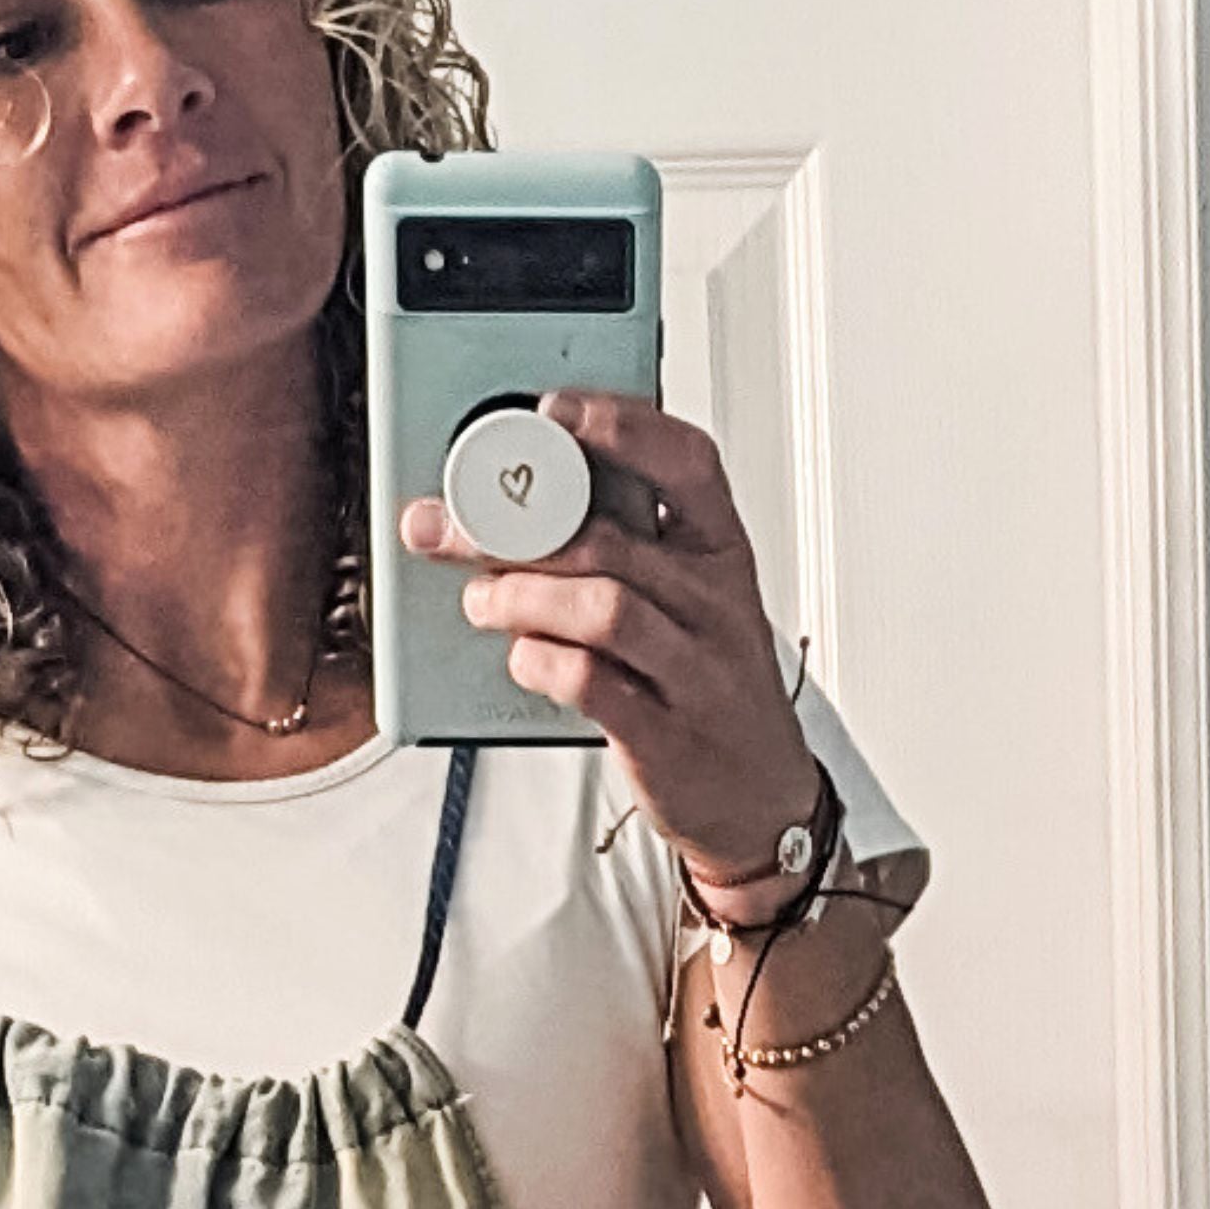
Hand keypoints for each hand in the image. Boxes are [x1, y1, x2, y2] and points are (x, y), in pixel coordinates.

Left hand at [400, 393, 817, 891]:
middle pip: (612, 539)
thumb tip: (525, 503)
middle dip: (515, 526)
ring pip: (603, 607)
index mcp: (723, 551)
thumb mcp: (695, 602)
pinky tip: (521, 658)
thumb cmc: (710, 687)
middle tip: (450, 524)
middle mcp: (715, 602)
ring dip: (523, 597)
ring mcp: (694, 670)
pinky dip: (540, 662)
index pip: (687, 462)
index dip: (621, 427)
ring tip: (480, 601)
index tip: (552, 410)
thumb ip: (631, 550)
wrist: (759, 798)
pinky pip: (592, 682)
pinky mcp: (664, 733)